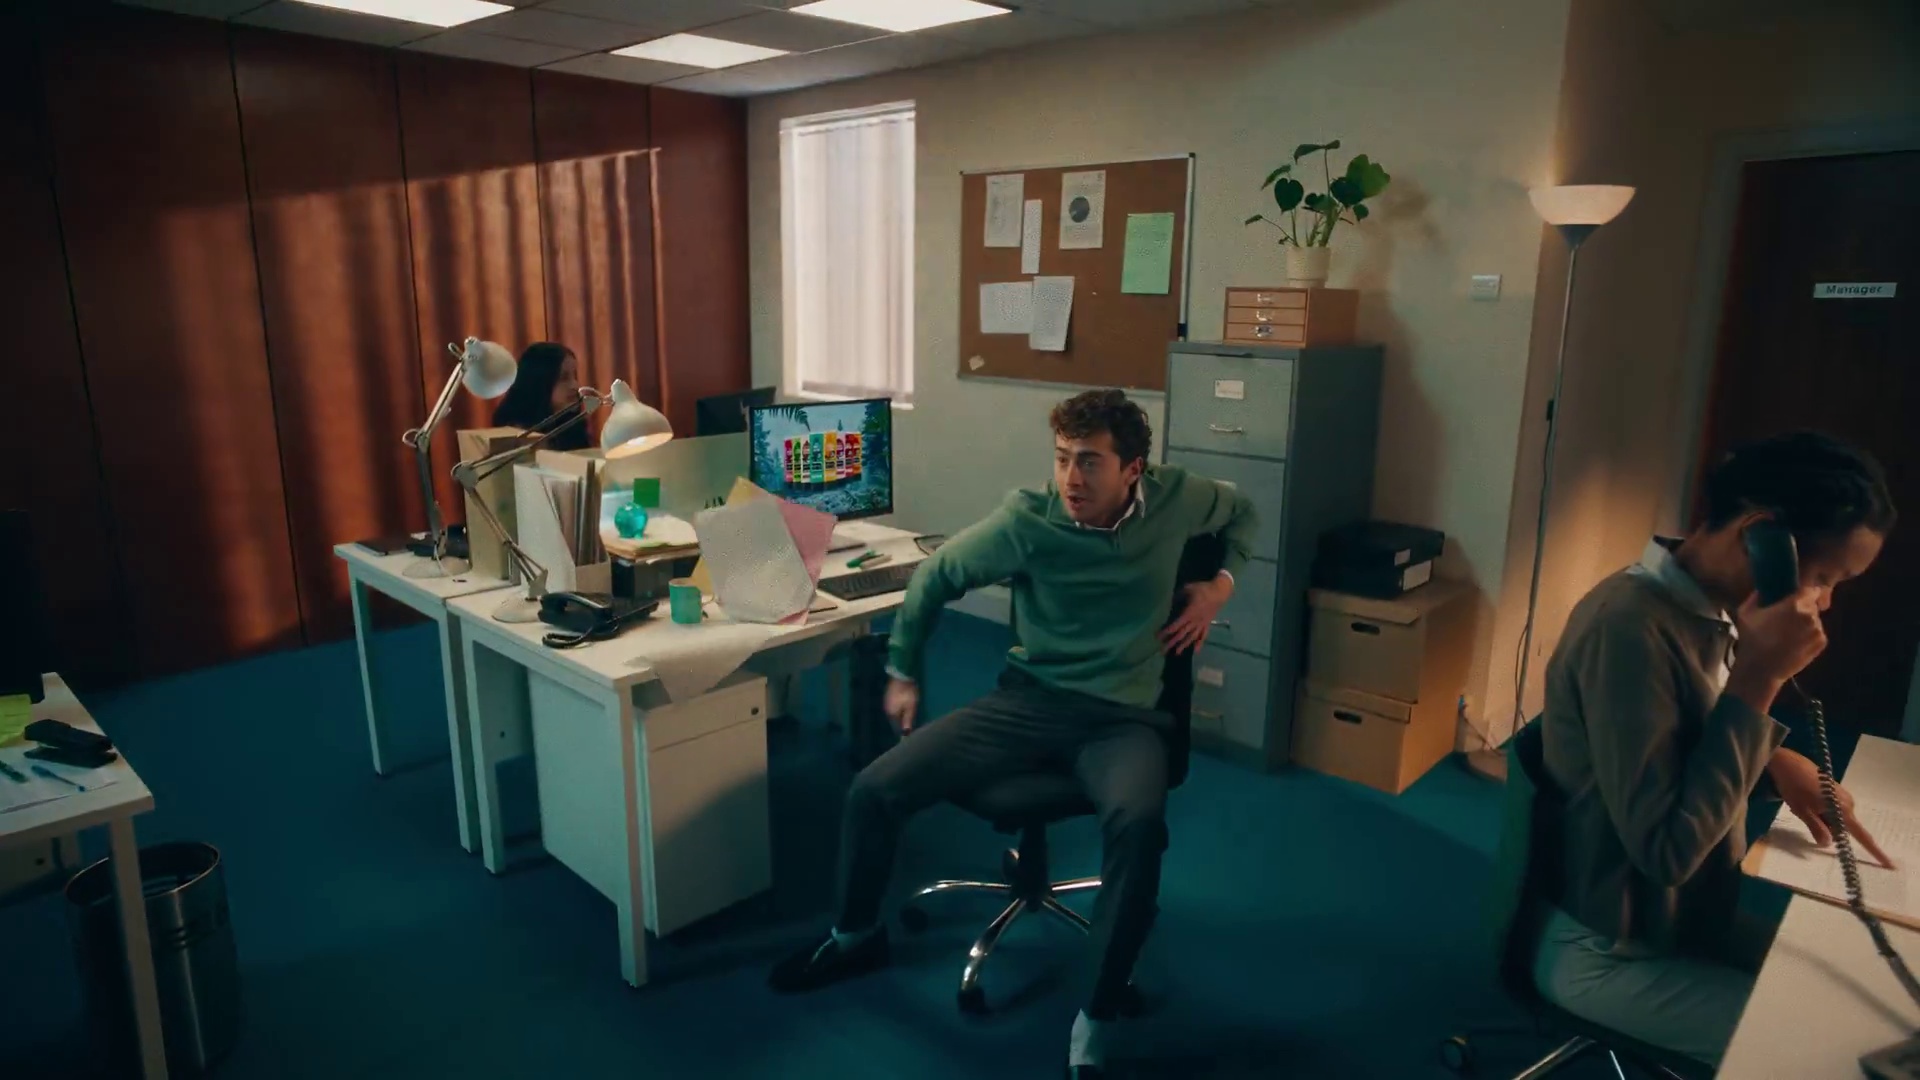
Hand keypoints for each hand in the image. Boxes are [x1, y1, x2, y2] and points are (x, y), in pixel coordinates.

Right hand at [884, 678, 919, 734]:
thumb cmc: (907, 692)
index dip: (904, 729)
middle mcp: (887, 708)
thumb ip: (908, 719)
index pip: (896, 726)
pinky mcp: (888, 694)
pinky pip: (894, 704)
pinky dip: (900, 706)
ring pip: (895, 711)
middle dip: (902, 721)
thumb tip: (906, 732)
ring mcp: (887, 700)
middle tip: (912, 720)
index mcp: (891, 713)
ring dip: (901, 712)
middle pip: (895, 718)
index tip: (910, 731)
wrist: (901, 675)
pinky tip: (905, 703)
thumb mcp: (911, 707)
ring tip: (909, 711)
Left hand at [1159, 577, 1230, 654]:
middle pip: (1181, 634)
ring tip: (1176, 653)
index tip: (1157, 637)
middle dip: (1171, 642)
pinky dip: (1199, 643)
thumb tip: (1171, 604)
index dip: (1166, 631)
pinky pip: (1203, 635)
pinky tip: (1196, 651)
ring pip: (1191, 637)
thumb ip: (1177, 598)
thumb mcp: (1186, 589)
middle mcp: (1194, 621)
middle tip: (1162, 650)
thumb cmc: (1202, 589)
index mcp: (1188, 613)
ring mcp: (1202, 624)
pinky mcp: (1207, 624)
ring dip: (1183, 645)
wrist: (1219, 592)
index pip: (1175, 625)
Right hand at [1728, 587, 1826, 710]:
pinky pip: (1817, 633)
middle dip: (1802, 608)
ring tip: (1789, 634)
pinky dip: (1808, 635)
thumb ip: (1756, 596)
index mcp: (1794, 604)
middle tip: (1787, 618)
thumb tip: (1763, 589)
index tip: (1794, 597)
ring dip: (1805, 623)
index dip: (1803, 592)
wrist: (1761, 669)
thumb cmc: (1751, 639)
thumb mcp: (1746, 613)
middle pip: (1812, 605)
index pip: (1810, 589)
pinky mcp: (1821, 644)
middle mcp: (1811, 616)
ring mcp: (1818, 631)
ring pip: (1814, 620)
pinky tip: (1794, 643)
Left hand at [1766, 748, 1893, 867]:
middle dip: (1826, 827)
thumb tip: (1829, 844)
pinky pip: (1832, 810)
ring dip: (1821, 818)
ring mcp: (1843, 797)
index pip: (1861, 835)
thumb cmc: (1794, 788)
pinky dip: (1821, 811)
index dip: (1874, 851)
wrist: (1789, 763)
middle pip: (1843, 828)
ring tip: (1804, 804)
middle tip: (1806, 813)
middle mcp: (1849, 803)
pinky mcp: (1837, 792)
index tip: (1889, 864)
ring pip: (1836, 820)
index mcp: (1843, 809)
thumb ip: (1817, 829)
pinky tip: (1808, 800)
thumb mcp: (1803, 812)